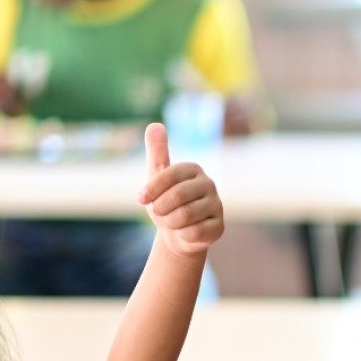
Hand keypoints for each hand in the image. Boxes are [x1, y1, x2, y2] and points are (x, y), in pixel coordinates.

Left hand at [138, 122, 223, 257]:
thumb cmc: (165, 202)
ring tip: (171, 221)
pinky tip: (185, 232)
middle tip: (157, 212)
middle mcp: (209, 184)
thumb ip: (156, 151)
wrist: (176, 233)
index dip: (151, 189)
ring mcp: (217, 205)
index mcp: (193, 169)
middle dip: (160, 208)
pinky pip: (194, 233)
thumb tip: (155, 124)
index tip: (140, 199)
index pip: (169, 175)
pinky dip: (182, 235)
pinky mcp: (219, 226)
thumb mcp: (156, 176)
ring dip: (170, 223)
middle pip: (177, 196)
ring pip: (185, 216)